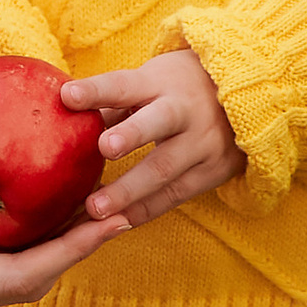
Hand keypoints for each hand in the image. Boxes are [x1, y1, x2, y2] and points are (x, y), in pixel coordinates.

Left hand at [62, 50, 239, 225]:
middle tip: (104, 150)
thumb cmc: (175, 90)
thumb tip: (60, 114)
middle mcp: (185, 111)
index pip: (125, 85)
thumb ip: (111, 102)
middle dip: (131, 136)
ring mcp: (202, 143)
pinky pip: (175, 194)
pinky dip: (145, 210)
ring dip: (129, 191)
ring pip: (166, 168)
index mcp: (160, 83)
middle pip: (158, 122)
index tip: (68, 95)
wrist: (246, 100)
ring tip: (95, 209)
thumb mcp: (149, 83)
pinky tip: (118, 223)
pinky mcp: (213, 171)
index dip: (97, 90)